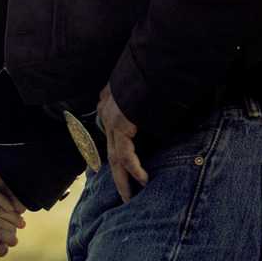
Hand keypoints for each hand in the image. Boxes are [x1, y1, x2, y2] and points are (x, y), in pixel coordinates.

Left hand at [98, 84, 147, 202]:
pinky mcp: (121, 124)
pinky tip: (144, 180)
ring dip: (124, 180)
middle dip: (118, 176)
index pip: (110, 135)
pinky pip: (126, 154)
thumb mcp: (145, 92)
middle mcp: (107, 112)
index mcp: (110, 104)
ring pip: (116, 158)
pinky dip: (135, 169)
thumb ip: (143, 105)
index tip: (116, 172)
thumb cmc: (154, 73)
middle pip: (112, 152)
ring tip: (130, 198)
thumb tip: (153, 113)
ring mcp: (112, 119)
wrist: (153, 61)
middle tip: (124, 196)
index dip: (113, 155)